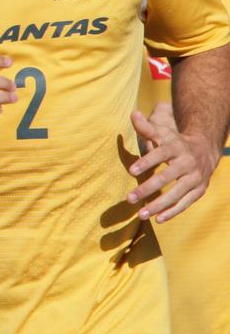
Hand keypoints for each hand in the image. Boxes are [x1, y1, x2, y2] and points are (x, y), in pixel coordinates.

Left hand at [128, 102, 217, 222]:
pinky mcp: (199, 190)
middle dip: (147, 188)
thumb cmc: (174, 142)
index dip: (146, 162)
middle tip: (128, 198)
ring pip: (176, 194)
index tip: (131, 171)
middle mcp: (187, 164)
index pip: (160, 154)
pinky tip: (157, 219)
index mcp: (176, 148)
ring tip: (140, 214)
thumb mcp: (162, 133)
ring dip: (158, 205)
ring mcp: (195, 178)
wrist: (205, 150)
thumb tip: (133, 114)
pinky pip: (185, 203)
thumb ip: (146, 127)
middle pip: (166, 177)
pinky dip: (172, 212)